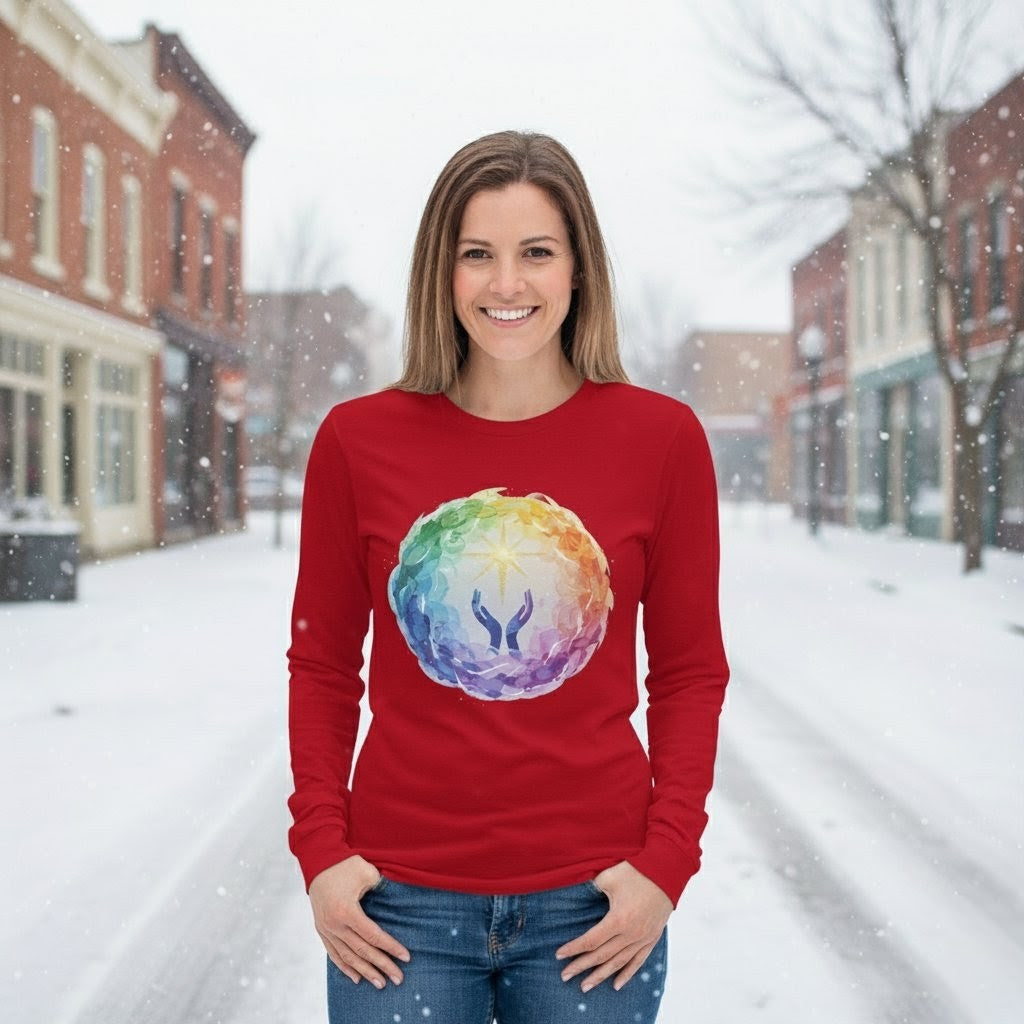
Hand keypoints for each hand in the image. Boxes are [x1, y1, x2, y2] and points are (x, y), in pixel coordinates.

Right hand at [308, 855, 410, 987]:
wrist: (319, 862)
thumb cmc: (346, 865)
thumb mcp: (367, 872)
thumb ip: (381, 888)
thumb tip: (395, 902)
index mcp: (347, 911)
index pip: (374, 936)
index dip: (391, 948)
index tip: (406, 957)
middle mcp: (335, 925)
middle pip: (362, 951)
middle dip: (382, 966)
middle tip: (398, 978)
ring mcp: (326, 929)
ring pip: (348, 957)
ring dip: (365, 972)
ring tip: (380, 984)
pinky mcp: (322, 929)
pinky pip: (333, 953)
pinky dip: (345, 967)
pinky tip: (356, 978)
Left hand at [555, 861, 672, 991]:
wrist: (666, 871)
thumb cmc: (636, 872)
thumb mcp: (609, 877)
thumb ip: (592, 889)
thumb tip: (581, 896)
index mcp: (618, 919)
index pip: (591, 941)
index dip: (573, 949)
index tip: (559, 955)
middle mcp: (631, 934)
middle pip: (601, 956)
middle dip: (581, 966)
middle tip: (564, 976)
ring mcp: (643, 938)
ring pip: (618, 963)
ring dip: (600, 976)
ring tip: (585, 986)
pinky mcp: (652, 938)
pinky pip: (638, 961)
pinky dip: (626, 974)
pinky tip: (616, 985)